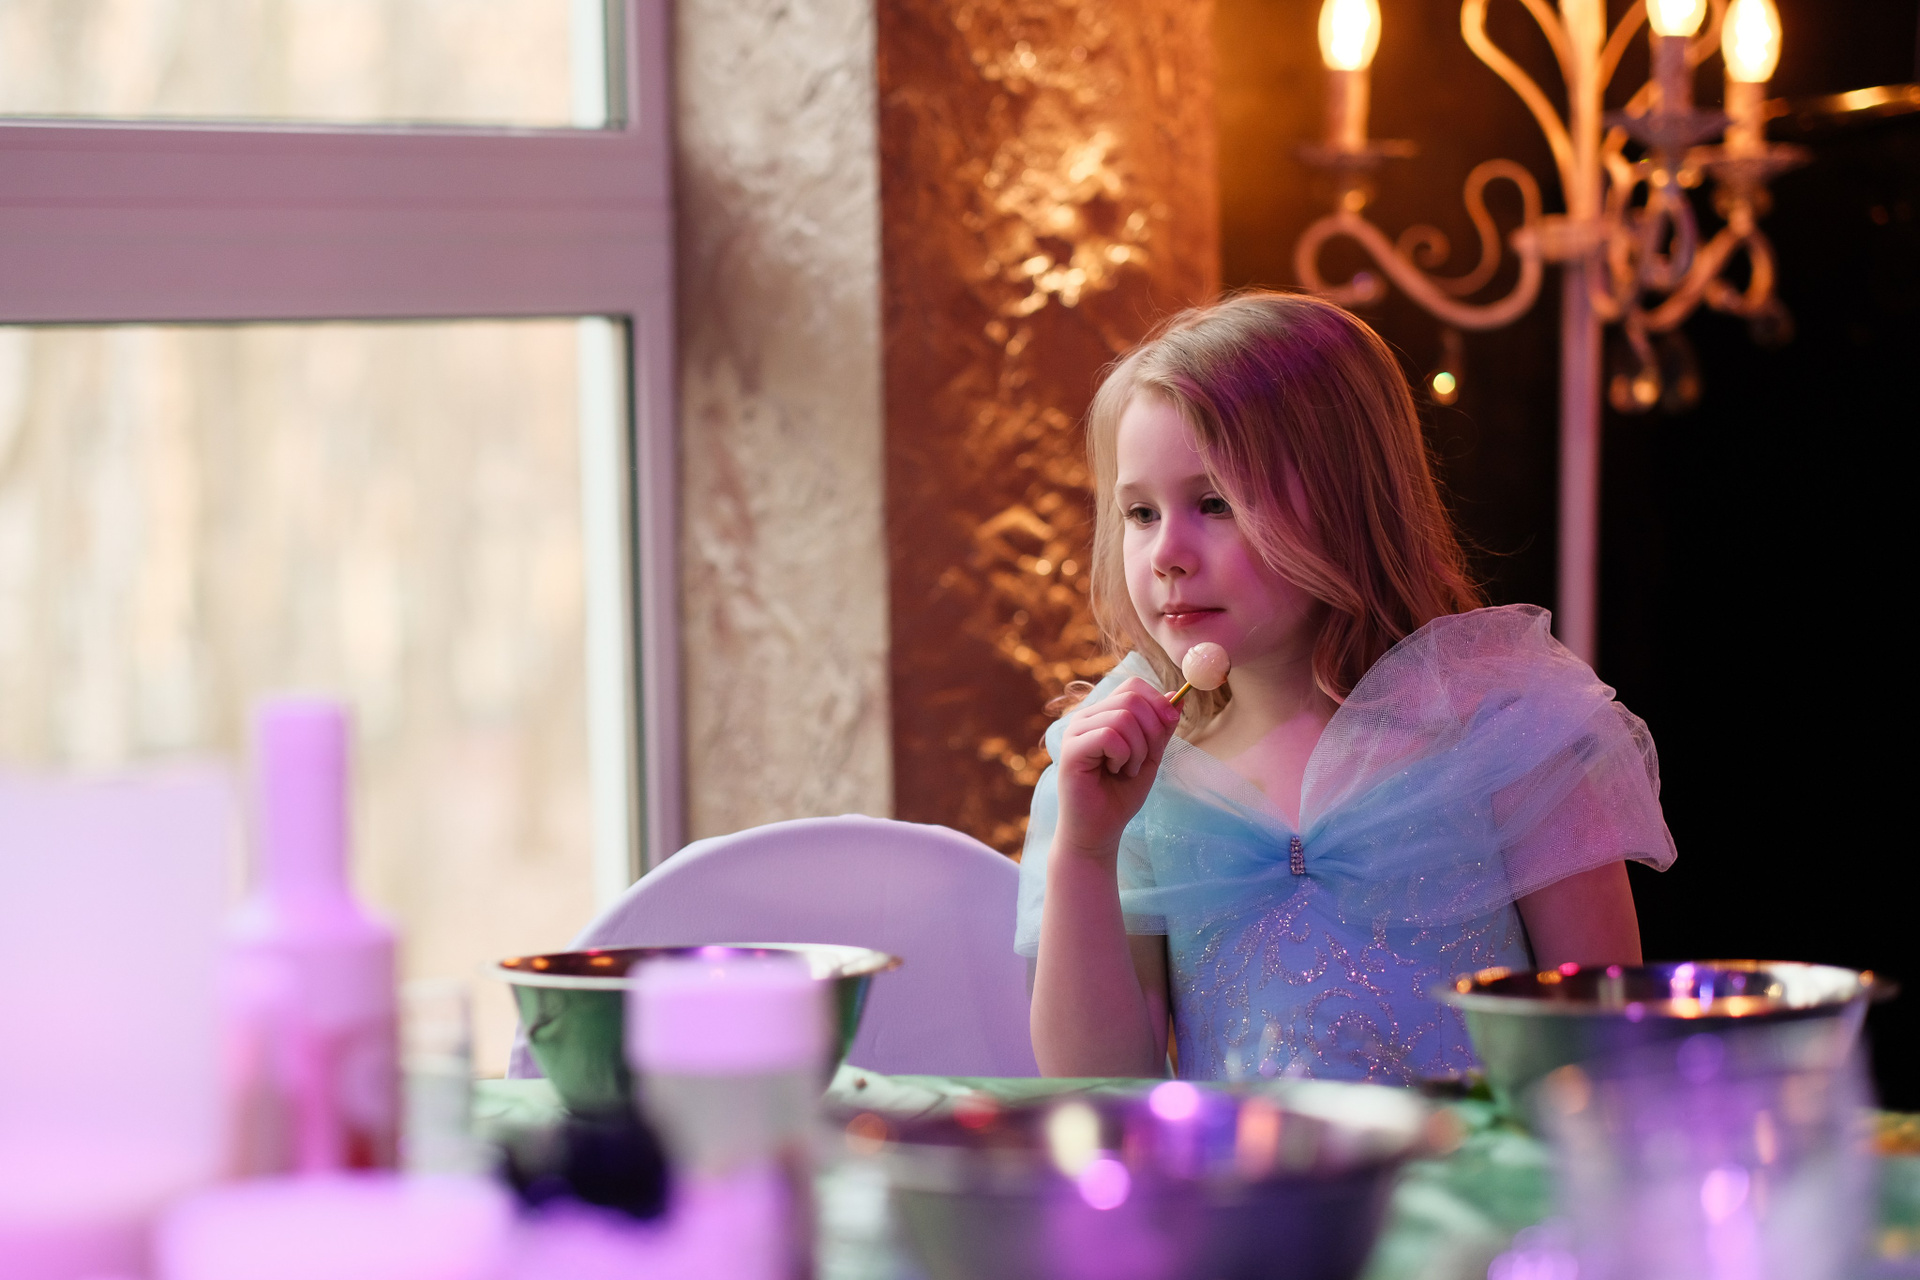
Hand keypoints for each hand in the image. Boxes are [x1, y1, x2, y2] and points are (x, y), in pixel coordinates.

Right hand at [1052, 678, 1180, 863]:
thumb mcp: (1151, 756)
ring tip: (1128, 770)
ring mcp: (1075, 732)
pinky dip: (1123, 756)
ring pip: (1123, 716)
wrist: (1099, 831)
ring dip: (1138, 749)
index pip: (1133, 686)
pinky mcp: (1071, 750)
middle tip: (1143, 760)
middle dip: (1152, 730)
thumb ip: (1161, 727)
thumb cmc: (1120, 795)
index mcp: (1102, 715)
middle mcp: (1086, 717)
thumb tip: (1178, 695)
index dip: (1157, 702)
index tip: (1169, 725)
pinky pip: (1109, 736)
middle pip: (1132, 698)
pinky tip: (1115, 771)